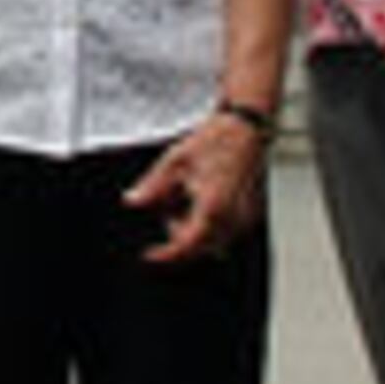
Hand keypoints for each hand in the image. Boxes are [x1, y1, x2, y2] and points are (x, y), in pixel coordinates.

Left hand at [126, 110, 268, 265]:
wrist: (245, 128)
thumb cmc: (216, 140)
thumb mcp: (174, 161)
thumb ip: (152, 187)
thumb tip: (133, 201)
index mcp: (212, 207)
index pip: (186, 246)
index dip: (166, 254)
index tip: (150, 254)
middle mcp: (233, 217)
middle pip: (199, 246)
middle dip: (179, 232)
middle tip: (171, 201)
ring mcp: (245, 217)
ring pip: (213, 242)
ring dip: (195, 228)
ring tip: (189, 193)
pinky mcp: (251, 214)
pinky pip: (227, 232)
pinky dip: (210, 222)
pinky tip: (205, 196)